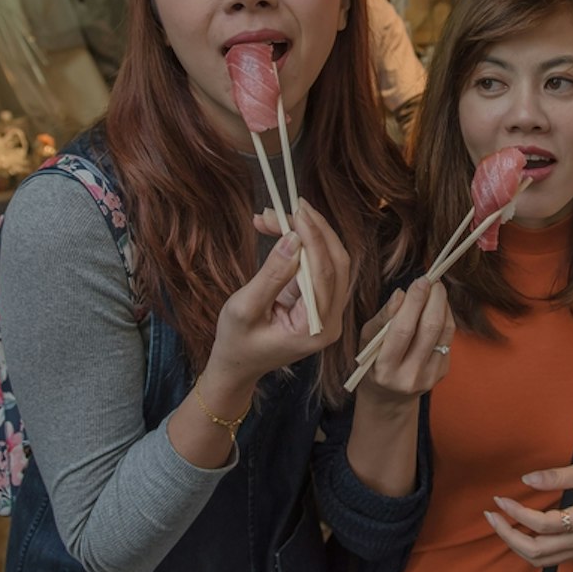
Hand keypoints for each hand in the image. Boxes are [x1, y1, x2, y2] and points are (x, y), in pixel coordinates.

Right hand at [210, 198, 350, 386]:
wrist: (236, 365)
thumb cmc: (236, 342)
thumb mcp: (244, 309)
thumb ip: (271, 275)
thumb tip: (292, 239)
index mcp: (317, 328)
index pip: (325, 273)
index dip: (314, 238)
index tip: (297, 211)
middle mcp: (331, 320)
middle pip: (336, 262)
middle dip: (313, 229)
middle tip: (288, 206)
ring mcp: (328, 311)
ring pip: (330, 260)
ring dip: (306, 233)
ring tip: (272, 217)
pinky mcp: (319, 301)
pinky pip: (318, 266)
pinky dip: (301, 245)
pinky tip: (278, 230)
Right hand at [357, 277, 453, 410]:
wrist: (389, 397)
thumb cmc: (373, 361)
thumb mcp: (368, 340)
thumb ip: (384, 318)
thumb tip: (401, 293)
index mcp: (385, 369)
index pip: (403, 329)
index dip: (415, 301)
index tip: (421, 280)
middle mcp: (410, 375)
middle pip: (429, 328)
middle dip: (435, 299)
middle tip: (433, 280)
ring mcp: (429, 376)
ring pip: (444, 332)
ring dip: (443, 305)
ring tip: (435, 290)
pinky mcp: (442, 372)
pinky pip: (448, 338)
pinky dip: (445, 318)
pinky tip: (436, 309)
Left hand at [483, 463, 572, 568]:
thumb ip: (557, 476)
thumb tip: (526, 479)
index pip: (542, 524)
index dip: (517, 513)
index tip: (500, 500)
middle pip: (536, 550)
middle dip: (507, 535)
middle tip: (491, 516)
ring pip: (539, 560)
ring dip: (515, 545)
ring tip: (499, 525)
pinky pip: (547, 561)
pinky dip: (527, 551)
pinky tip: (517, 535)